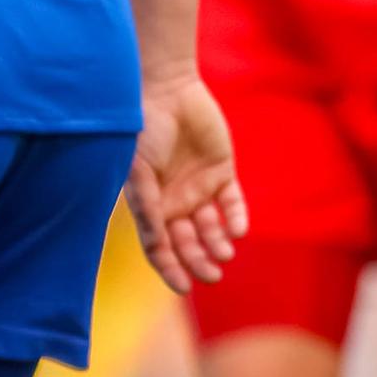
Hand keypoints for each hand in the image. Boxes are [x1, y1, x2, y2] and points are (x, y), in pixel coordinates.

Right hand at [127, 73, 249, 294]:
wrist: (165, 89)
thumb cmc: (143, 130)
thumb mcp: (138, 172)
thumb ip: (147, 208)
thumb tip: (156, 246)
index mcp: (150, 205)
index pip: (159, 247)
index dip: (170, 268)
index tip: (182, 288)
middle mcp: (174, 201)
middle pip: (188, 242)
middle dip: (198, 260)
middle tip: (212, 275)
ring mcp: (198, 187)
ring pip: (211, 227)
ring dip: (218, 242)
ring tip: (225, 252)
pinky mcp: (221, 171)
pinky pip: (232, 202)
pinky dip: (236, 217)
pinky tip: (238, 229)